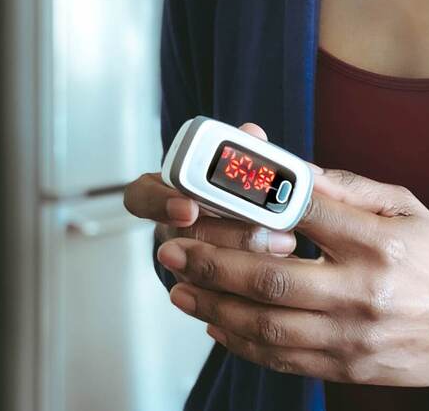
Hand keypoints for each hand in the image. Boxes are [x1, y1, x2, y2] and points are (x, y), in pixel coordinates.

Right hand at [123, 123, 297, 283]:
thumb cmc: (248, 196)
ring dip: (248, 257)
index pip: (142, 196)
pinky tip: (282, 271)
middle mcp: (172, 230)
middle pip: (182, 236)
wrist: (264, 233)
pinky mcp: (207, 292)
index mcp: (172, 193)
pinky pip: (220, 294)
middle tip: (267, 226)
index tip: (189, 206)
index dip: (160, 201)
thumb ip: (248, 153)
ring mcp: (186, 264)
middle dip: (228, 232)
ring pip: (201, 269)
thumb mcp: (251, 170)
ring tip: (286, 243)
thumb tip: (252, 133)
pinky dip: (251, 283)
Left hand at [156, 142, 428, 387]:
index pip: (300, 214)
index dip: (246, 204)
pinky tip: (217, 327)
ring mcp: (351, 335)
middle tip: (172, 251)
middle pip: (269, 278)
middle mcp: (361, 290)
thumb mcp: (407, 209)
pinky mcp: (347, 366)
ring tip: (180, 290)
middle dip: (210, 264)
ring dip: (214, 307)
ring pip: (266, 325)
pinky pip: (283, 358)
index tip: (210, 197)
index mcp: (376, 242)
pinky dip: (243, 343)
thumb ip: (350, 190)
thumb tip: (295, 175)